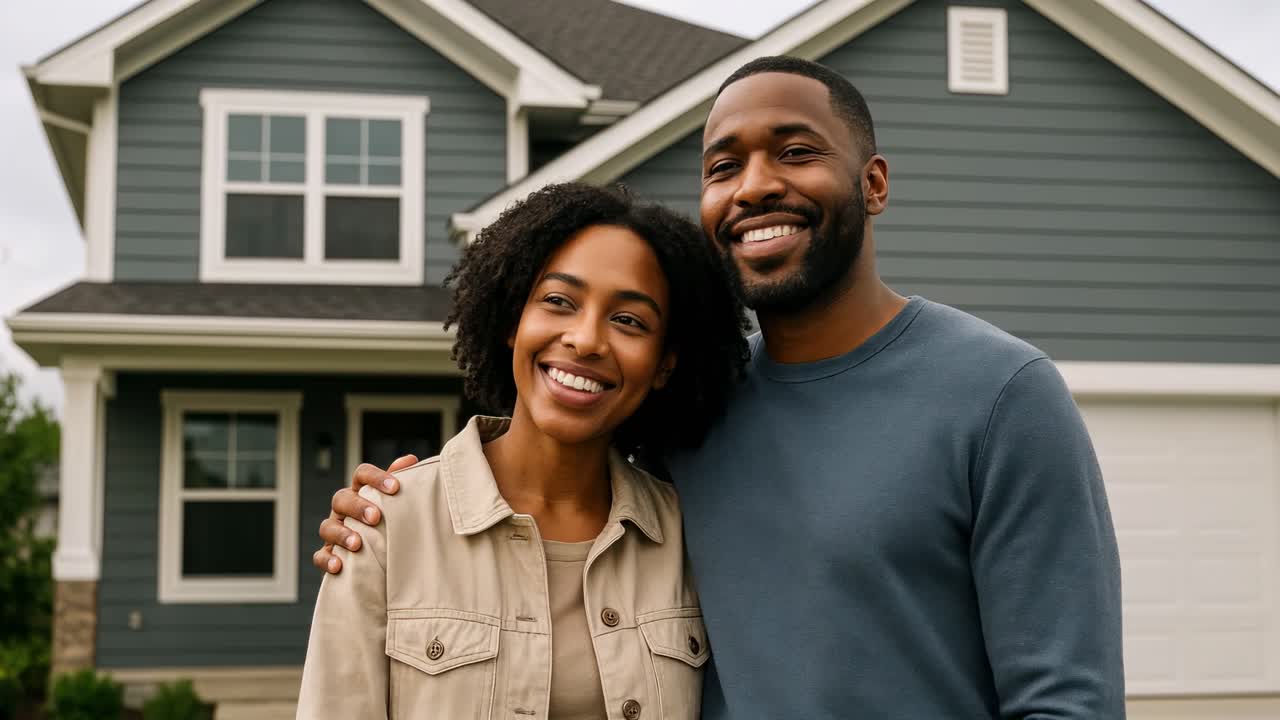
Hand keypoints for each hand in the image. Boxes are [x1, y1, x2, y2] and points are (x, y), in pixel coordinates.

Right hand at [312, 455, 417, 573]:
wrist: (378, 558)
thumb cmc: (387, 521)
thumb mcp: (394, 502)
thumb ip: (400, 480)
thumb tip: (411, 459)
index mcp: (360, 491)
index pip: (361, 474)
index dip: (376, 477)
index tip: (395, 487)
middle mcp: (344, 509)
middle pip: (341, 499)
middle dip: (357, 507)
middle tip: (376, 517)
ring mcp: (333, 530)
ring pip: (327, 527)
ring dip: (341, 534)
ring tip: (357, 544)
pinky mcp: (328, 554)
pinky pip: (320, 556)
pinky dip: (327, 560)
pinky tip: (339, 565)